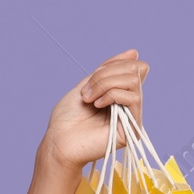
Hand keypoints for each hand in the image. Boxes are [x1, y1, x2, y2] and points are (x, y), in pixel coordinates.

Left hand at [38, 49, 149, 171]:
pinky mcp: (133, 129)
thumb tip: (134, 52)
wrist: (58, 142)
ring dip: (105, 84)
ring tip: (89, 99)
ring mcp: (132, 117)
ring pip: (133, 82)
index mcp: (120, 93)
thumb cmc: (67, 118)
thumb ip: (107, 70)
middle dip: (106, 74)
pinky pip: (133, 98)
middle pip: (134, 70)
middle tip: (86, 91)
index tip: (94, 74)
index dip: (115, 64)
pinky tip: (97, 106)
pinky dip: (111, 95)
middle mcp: (129, 105)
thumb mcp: (87, 85)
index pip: (134, 67)